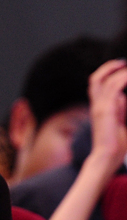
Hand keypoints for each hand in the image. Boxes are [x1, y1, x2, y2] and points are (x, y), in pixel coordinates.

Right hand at [88, 58, 126, 173]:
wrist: (107, 156)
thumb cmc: (116, 144)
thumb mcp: (121, 121)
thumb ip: (121, 108)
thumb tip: (123, 96)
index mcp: (98, 107)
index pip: (98, 84)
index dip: (108, 73)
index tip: (122, 68)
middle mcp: (96, 105)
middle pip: (95, 78)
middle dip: (109, 67)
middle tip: (123, 63)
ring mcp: (99, 107)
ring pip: (107, 80)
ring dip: (121, 72)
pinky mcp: (105, 110)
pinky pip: (115, 88)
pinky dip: (124, 79)